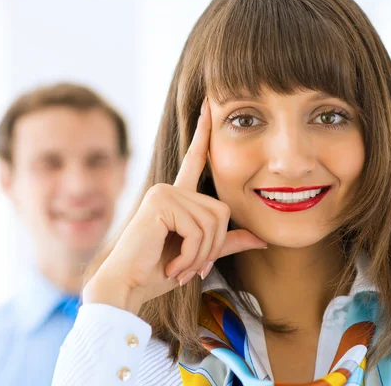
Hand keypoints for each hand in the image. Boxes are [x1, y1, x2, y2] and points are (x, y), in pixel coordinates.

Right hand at [84, 98, 266, 314]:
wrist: (127, 285)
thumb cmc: (157, 271)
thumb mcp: (199, 255)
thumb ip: (226, 242)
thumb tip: (262, 240)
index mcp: (177, 196)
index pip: (194, 160)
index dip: (202, 133)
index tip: (208, 105)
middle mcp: (170, 188)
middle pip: (221, 211)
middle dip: (213, 247)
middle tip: (193, 269)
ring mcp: (164, 192)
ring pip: (212, 222)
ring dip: (202, 256)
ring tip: (181, 269)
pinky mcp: (161, 202)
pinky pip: (198, 230)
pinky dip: (193, 256)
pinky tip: (173, 267)